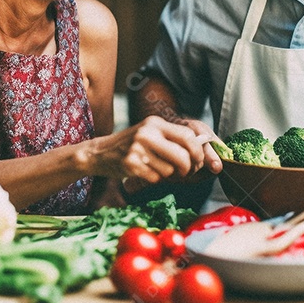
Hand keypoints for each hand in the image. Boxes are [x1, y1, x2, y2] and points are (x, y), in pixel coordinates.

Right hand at [87, 116, 216, 184]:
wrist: (100, 152)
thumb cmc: (131, 145)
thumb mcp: (150, 133)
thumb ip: (172, 138)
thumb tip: (202, 150)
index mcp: (155, 123)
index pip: (188, 136)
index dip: (198, 151)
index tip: (198, 161)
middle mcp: (147, 133)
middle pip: (183, 156)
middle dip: (188, 168)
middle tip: (185, 172)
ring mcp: (138, 148)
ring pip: (170, 170)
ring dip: (168, 175)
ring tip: (156, 168)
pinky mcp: (131, 164)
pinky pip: (156, 178)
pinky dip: (154, 179)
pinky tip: (144, 172)